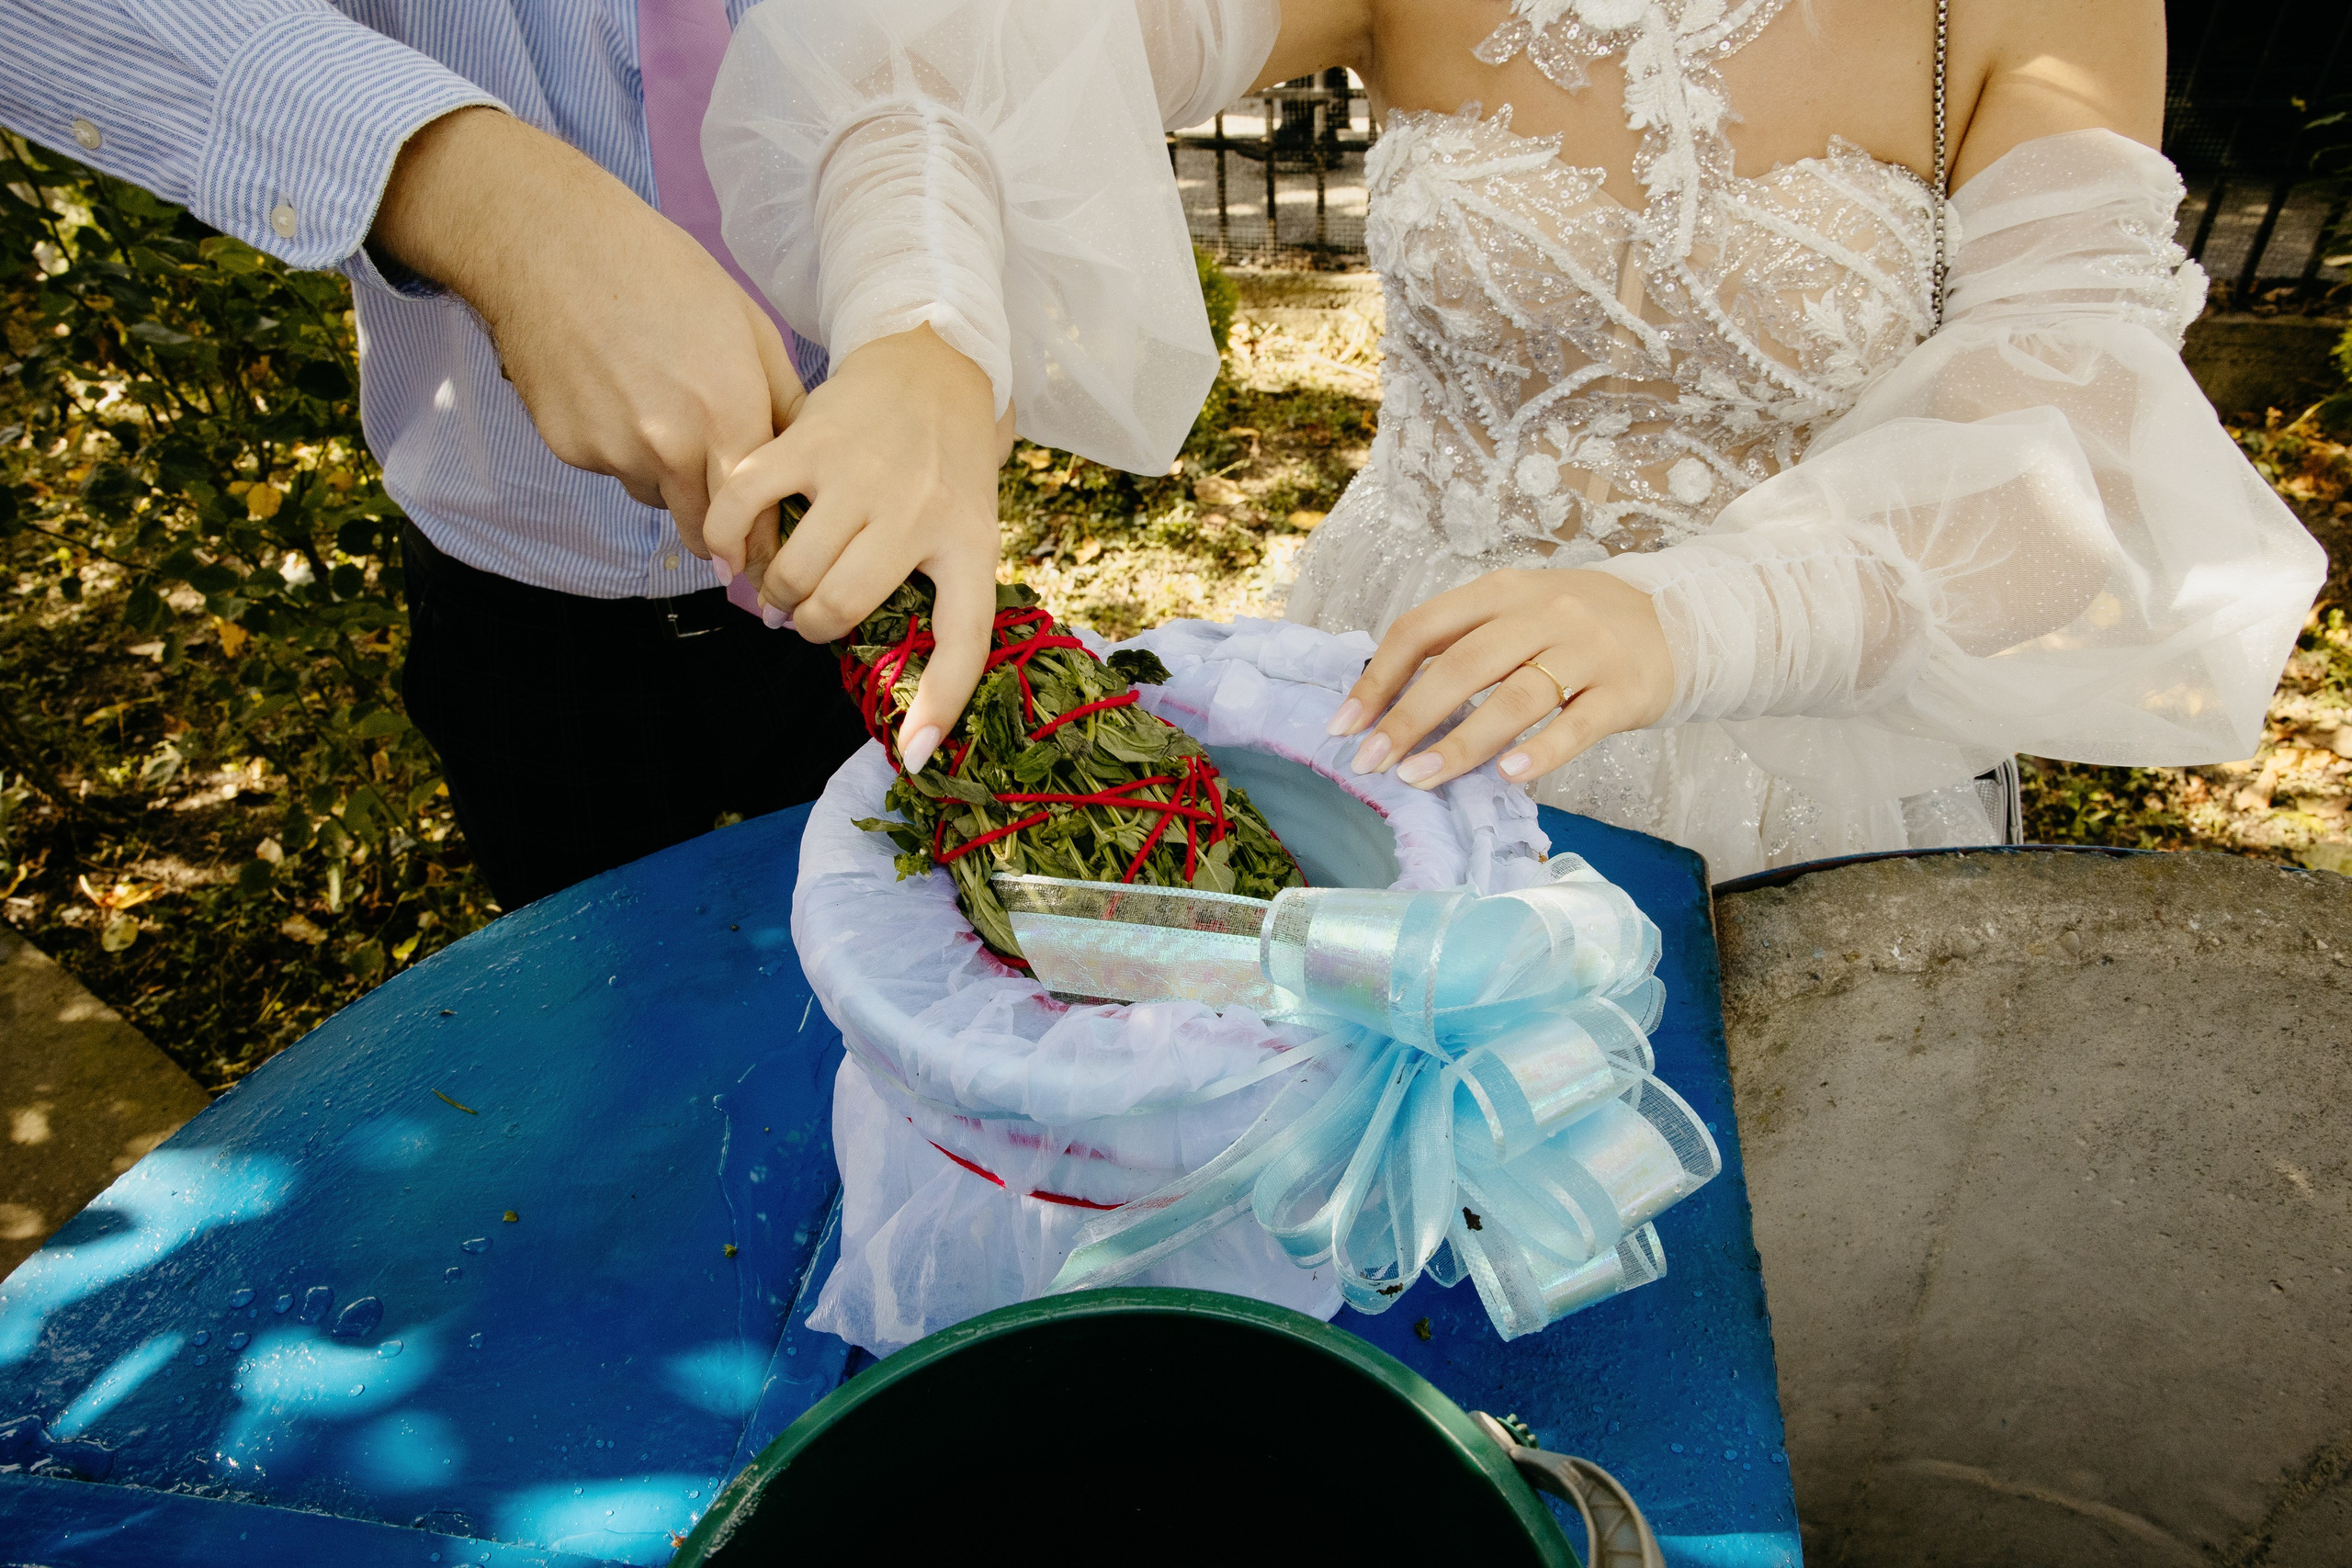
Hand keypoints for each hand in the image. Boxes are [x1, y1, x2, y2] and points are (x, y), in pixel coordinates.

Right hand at [369, 107, 799, 546]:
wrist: (551, 245)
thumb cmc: (660, 271)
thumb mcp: (749, 324)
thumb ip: (784, 402)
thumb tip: (806, 458)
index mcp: (728, 417)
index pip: (756, 522)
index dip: (763, 535)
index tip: (766, 535)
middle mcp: (672, 448)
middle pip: (704, 532)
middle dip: (717, 518)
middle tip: (717, 479)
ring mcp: (615, 452)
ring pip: (657, 497)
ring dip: (666, 475)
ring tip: (655, 402)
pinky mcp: (571, 448)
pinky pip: (612, 470)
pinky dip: (619, 448)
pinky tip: (613, 389)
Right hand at [700, 325, 1014, 775]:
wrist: (932, 365)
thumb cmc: (947, 466)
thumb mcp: (966, 527)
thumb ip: (936, 591)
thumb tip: (905, 685)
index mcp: (967, 541)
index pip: (963, 639)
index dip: (940, 705)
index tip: (915, 755)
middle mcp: (917, 510)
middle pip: (840, 609)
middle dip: (810, 625)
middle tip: (805, 613)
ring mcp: (861, 473)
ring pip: (793, 569)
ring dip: (773, 589)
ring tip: (777, 579)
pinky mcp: (810, 438)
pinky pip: (746, 504)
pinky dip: (727, 537)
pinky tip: (731, 546)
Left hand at [1326, 569, 1675, 790]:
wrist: (1673, 619)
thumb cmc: (1570, 629)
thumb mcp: (1513, 615)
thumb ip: (1458, 647)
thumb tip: (1383, 702)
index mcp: (1499, 592)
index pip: (1423, 629)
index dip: (1378, 680)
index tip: (1344, 727)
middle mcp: (1541, 613)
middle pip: (1462, 665)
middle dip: (1408, 718)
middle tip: (1372, 764)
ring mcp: (1585, 650)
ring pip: (1516, 697)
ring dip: (1463, 743)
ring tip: (1422, 779)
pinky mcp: (1624, 689)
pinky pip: (1577, 724)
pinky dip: (1541, 751)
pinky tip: (1509, 776)